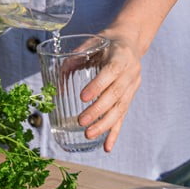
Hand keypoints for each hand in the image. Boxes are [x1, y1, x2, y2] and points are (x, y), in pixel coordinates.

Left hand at [77, 31, 142, 152]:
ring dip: (105, 125)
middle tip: (81, 121)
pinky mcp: (130, 97)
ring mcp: (132, 87)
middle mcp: (130, 72)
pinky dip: (114, 133)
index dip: (98, 86)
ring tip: (88, 134)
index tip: (82, 97)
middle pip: (116, 95)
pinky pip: (123, 117)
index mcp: (121, 56)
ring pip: (120, 109)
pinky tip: (106, 147)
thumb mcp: (91, 43)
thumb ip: (74, 59)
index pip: (111, 72)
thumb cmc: (106, 41)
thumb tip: (57, 83)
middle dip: (98, 110)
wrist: (131, 41)